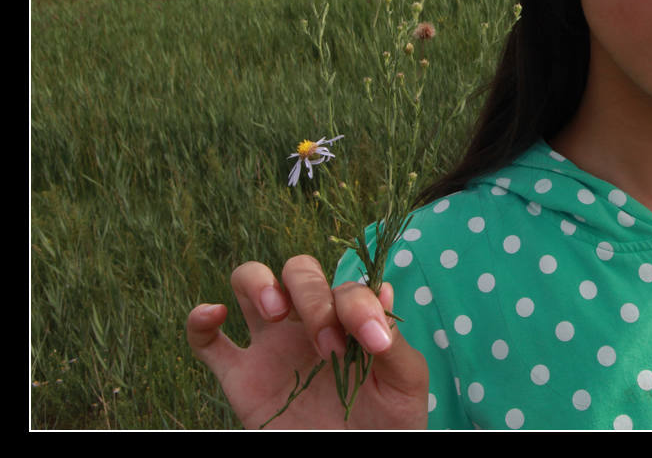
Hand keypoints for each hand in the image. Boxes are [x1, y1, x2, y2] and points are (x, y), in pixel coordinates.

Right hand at [186, 255, 428, 428]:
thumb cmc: (389, 425)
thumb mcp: (405, 384)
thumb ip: (394, 342)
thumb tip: (384, 289)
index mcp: (351, 321)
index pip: (346, 287)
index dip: (358, 305)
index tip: (371, 342)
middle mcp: (310, 323)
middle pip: (298, 271)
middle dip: (311, 296)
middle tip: (326, 345)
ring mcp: (272, 347)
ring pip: (251, 283)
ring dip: (258, 282)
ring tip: (274, 311)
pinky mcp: (241, 379)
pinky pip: (207, 342)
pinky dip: (200, 321)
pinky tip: (214, 314)